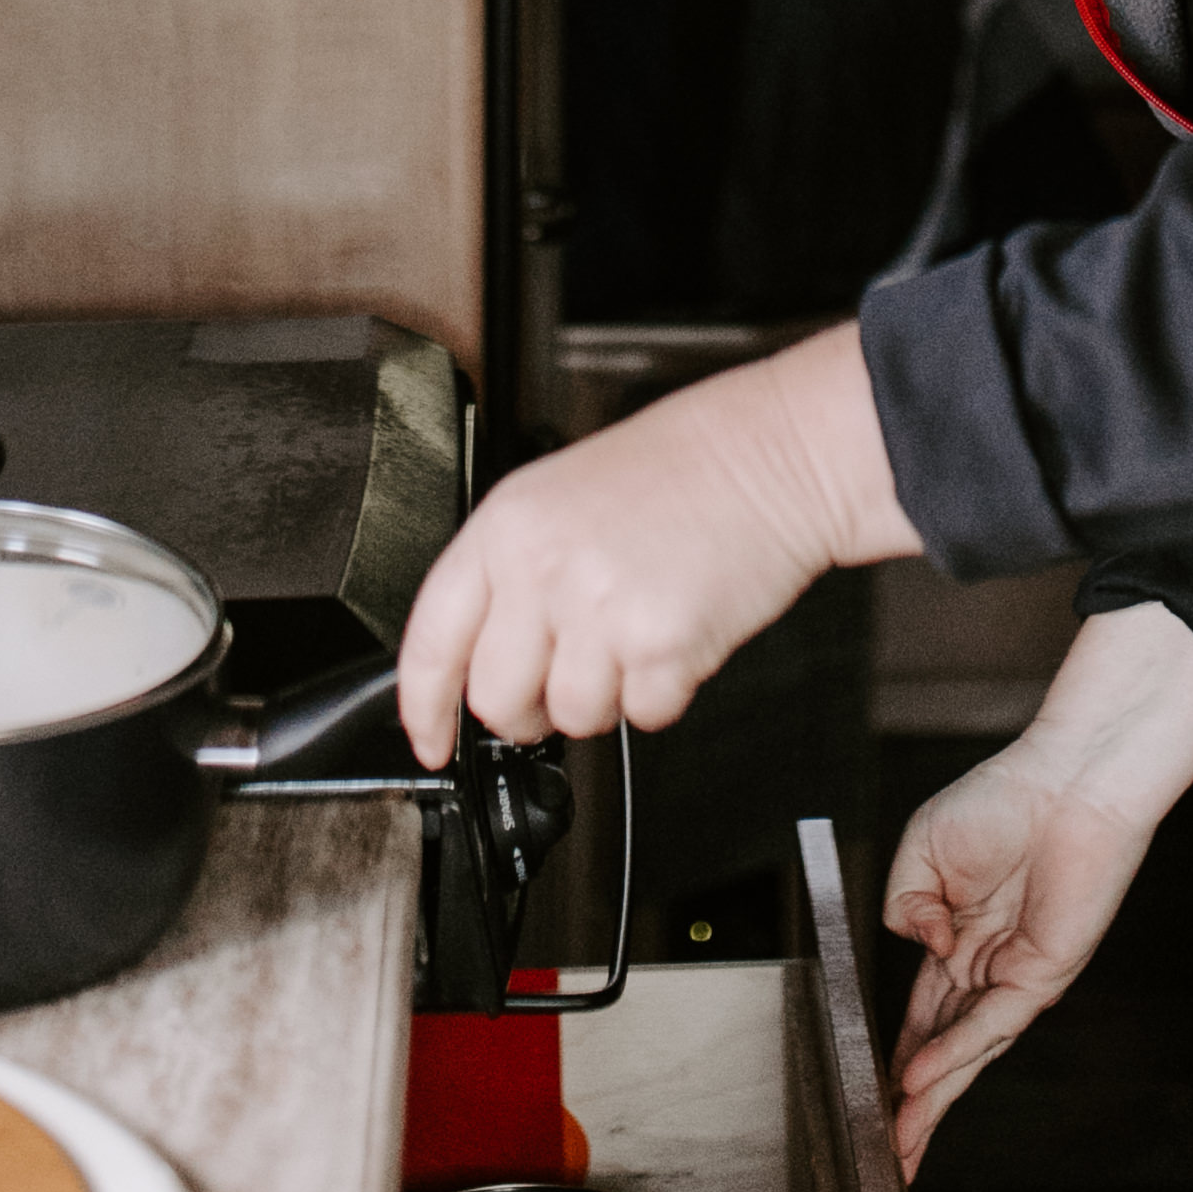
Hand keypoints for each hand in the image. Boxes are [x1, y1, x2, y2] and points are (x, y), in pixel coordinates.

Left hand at [398, 324, 918, 765]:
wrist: (770, 451)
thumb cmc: (679, 470)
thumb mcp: (560, 497)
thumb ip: (514, 575)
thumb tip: (486, 664)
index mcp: (507, 526)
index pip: (433, 638)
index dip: (422, 705)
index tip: (428, 741)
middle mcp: (542, 568)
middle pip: (496, 699)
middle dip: (532, 709)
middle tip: (570, 673)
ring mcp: (599, 608)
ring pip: (573, 718)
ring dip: (608, 697)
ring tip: (637, 632)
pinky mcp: (660, 644)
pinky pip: (643, 716)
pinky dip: (664, 692)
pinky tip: (676, 632)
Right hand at [882, 602, 1192, 1172]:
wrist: (1064, 782)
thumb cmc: (1000, 801)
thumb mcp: (921, 850)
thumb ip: (903, 905)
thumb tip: (924, 950)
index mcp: (956, 940)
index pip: (922, 1016)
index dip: (896, 1059)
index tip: (871, 1100)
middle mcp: (986, 968)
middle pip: (942, 1049)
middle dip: (914, 1105)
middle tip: (889, 1157)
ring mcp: (1015, 976)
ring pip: (966, 1053)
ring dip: (932, 1098)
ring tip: (899, 1142)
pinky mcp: (1043, 975)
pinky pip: (991, 1024)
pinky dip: (954, 1052)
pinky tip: (920, 1078)